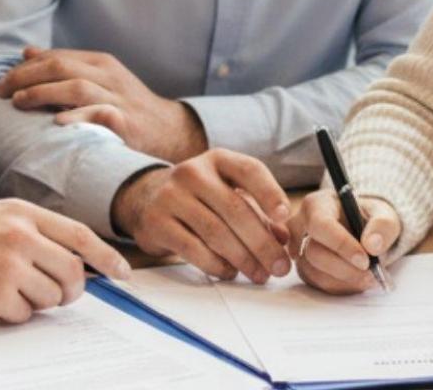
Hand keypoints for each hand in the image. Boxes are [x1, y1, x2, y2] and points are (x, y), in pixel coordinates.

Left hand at [0, 47, 207, 161]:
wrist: (169, 131)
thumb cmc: (126, 106)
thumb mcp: (97, 79)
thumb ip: (64, 66)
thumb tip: (26, 52)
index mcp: (100, 63)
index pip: (56, 57)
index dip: (25, 68)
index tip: (2, 83)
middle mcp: (109, 76)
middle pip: (61, 68)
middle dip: (25, 78)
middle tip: (0, 93)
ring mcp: (118, 99)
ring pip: (76, 88)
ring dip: (42, 93)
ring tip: (18, 103)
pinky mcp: (126, 123)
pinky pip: (99, 116)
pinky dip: (77, 118)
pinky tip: (57, 123)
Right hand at [0, 199, 129, 322]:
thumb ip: (32, 232)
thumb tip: (71, 259)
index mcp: (23, 214)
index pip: (79, 236)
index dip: (106, 257)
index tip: (123, 273)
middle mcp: (21, 236)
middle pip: (72, 272)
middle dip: (71, 291)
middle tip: (58, 295)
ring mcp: (9, 266)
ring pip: (51, 297)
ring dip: (37, 302)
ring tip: (7, 291)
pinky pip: (23, 314)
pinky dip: (12, 314)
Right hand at [111, 149, 292, 283]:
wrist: (146, 198)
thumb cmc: (200, 198)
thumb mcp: (228, 193)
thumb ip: (258, 212)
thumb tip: (283, 240)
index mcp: (218, 159)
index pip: (249, 170)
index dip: (270, 192)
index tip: (286, 215)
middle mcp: (193, 172)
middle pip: (235, 209)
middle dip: (262, 242)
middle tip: (279, 266)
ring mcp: (171, 196)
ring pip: (216, 232)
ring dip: (243, 259)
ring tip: (259, 274)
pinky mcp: (156, 223)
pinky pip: (193, 249)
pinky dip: (216, 265)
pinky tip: (230, 272)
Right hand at [286, 188, 401, 294]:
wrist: (364, 232)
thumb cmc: (370, 218)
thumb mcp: (384, 214)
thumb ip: (382, 225)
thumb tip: (372, 245)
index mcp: (317, 204)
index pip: (321, 225)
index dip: (342, 245)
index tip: (365, 260)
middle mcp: (301, 225)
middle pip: (314, 253)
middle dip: (345, 268)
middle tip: (372, 274)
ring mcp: (298, 249)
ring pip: (315, 273)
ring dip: (345, 280)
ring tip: (369, 277)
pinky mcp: (304, 268)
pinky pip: (318, 284)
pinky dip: (341, 286)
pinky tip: (357, 279)